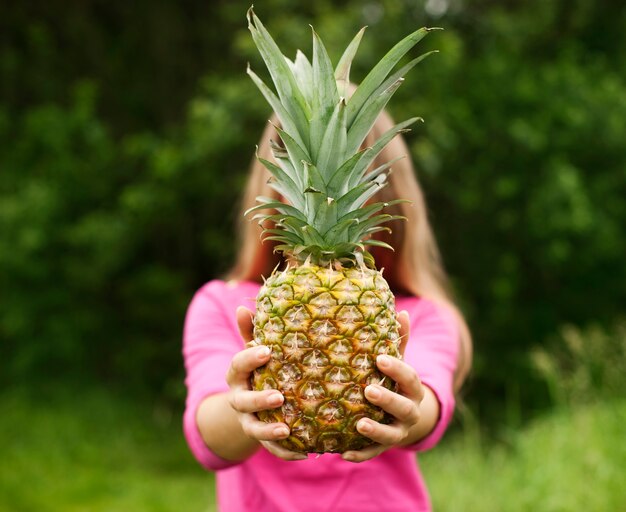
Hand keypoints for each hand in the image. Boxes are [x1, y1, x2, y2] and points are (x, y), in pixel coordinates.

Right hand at [226, 306, 306, 460]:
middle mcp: (240, 398)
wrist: (252, 403)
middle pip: (244, 401)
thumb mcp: (255, 351)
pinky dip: (285, 451)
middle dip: (260, 399)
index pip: (238, 365)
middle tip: (279, 396)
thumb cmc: (261, 369)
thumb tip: (243, 305)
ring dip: (269, 430)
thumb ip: (251, 332)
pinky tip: (304, 452)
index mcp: (238, 374)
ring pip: (254, 428)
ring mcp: (249, 420)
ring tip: (287, 429)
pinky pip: (271, 448)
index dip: (250, 358)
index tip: (267, 350)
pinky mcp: (262, 438)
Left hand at [341, 310, 428, 462]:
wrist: (405, 418)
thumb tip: (402, 311)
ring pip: (390, 434)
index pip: (409, 378)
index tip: (380, 359)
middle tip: (369, 391)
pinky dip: (359, 454)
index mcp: (412, 388)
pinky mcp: (382, 446)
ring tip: (359, 424)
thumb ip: (399, 341)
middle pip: (403, 407)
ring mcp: (397, 431)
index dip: (396, 369)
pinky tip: (343, 454)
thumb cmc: (395, 382)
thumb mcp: (399, 362)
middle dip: (387, 400)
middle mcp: (408, 411)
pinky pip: (372, 453)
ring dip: (376, 430)